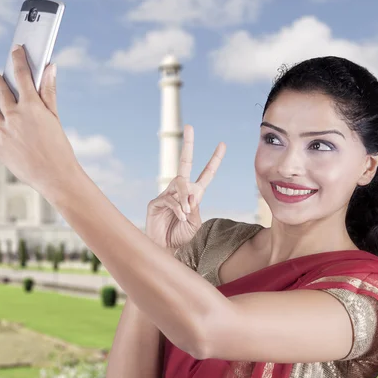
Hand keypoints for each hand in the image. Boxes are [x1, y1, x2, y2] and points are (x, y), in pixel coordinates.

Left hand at [0, 44, 78, 194]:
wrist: (55, 178)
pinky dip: (3, 133)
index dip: (18, 58)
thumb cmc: (59, 147)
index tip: (16, 49)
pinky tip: (15, 139)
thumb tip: (50, 68)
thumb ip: (49, 91)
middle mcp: (12, 117)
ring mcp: (2, 133)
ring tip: (2, 108)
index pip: (21, 74)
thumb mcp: (55, 117)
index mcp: (30, 106)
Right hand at [145, 125, 225, 248]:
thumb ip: (194, 207)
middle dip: (188, 144)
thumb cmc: (182, 239)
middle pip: (184, 163)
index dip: (214, 160)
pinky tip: (181, 216)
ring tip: (186, 214)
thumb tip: (189, 194)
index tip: (222, 144)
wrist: (168, 252)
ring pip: (179, 184)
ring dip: (185, 198)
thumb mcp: (195, 223)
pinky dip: (178, 207)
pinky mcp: (155, 202)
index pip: (206, 174)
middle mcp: (180, 191)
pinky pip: (170, 198)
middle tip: (189, 126)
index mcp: (195, 195)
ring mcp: (166, 194)